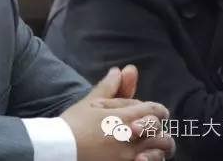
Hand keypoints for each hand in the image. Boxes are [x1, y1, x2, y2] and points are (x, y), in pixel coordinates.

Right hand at [60, 67, 174, 160]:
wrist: (60, 148)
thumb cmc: (74, 124)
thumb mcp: (90, 102)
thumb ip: (109, 88)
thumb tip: (119, 70)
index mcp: (125, 117)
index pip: (155, 111)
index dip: (157, 110)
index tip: (151, 113)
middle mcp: (131, 138)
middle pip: (162, 133)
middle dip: (156, 130)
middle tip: (145, 130)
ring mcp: (129, 156)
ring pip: (159, 152)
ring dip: (155, 147)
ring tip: (144, 145)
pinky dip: (148, 160)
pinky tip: (139, 157)